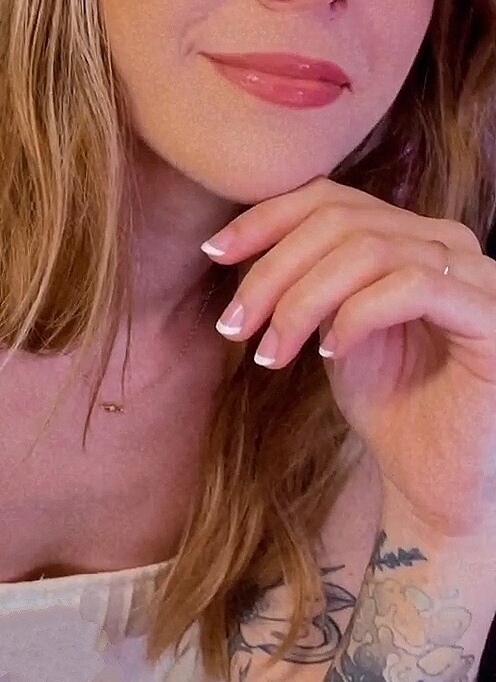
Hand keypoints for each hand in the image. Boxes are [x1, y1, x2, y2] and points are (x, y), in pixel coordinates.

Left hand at [202, 178, 495, 542]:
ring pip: (369, 249)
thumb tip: (239, 244)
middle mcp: (448, 242)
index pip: (331, 198)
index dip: (266, 219)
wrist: (436, 483)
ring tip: (270, 351)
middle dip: (273, 270)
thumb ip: (306, 279)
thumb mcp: (332, 328)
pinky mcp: (493, 316)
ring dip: (302, 299)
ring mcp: (478, 275)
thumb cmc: (389, 405)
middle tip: (234, 325)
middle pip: (341, 220)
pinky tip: (330, 352)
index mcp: (411, 234)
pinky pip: (413, 286)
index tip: (214, 253)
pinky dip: (357, 314)